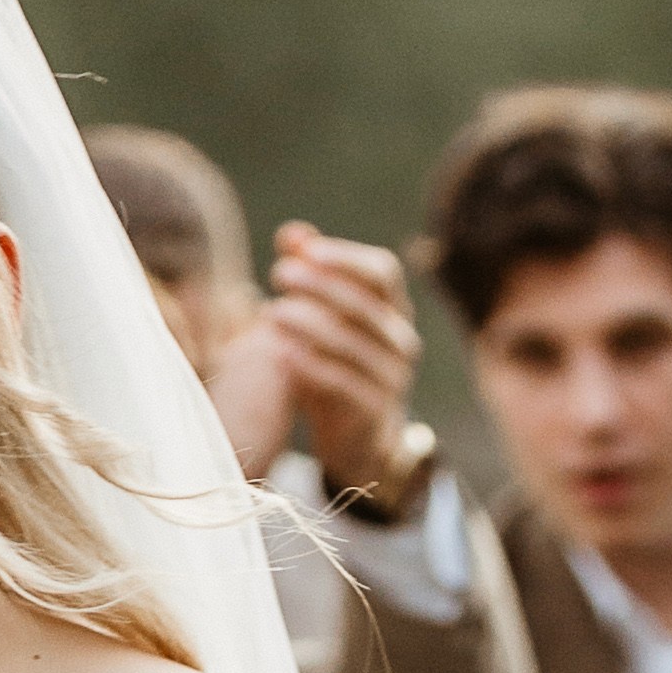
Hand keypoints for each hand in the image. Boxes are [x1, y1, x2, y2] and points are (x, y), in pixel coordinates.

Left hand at [265, 228, 422, 500]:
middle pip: (365, 304)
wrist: (357, 438)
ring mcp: (393, 378)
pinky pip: (345, 384)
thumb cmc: (337, 365)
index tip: (305, 250)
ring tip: (271, 313)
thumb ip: (311, 275)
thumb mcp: (324, 319)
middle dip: (321, 285)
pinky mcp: (375, 411)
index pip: (382, 272)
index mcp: (393, 310)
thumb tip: (292, 234)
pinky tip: (281, 352)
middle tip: (279, 274)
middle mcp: (401, 341)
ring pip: (353, 344)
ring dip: (310, 324)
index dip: (346, 258)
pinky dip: (312, 366)